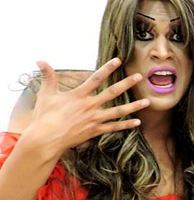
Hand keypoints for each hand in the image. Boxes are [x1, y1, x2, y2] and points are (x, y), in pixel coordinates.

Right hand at [27, 58, 147, 157]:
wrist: (45, 140)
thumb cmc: (44, 117)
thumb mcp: (45, 94)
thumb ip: (47, 76)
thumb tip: (39, 60)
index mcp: (78, 95)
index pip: (96, 78)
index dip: (107, 68)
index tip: (118, 60)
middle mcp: (89, 106)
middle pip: (112, 93)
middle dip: (127, 84)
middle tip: (140, 77)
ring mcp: (94, 119)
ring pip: (118, 111)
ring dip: (134, 106)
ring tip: (148, 102)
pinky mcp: (95, 131)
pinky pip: (114, 127)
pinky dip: (126, 125)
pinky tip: (137, 122)